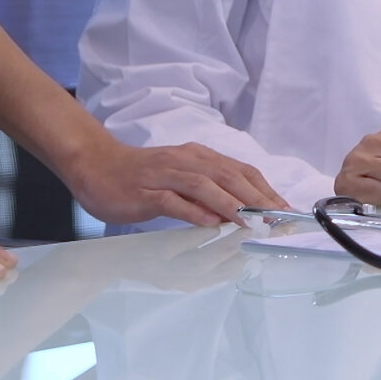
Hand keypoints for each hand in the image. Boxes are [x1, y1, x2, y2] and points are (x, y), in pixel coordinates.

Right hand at [63, 134, 285, 226]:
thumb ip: (206, 192)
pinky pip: (173, 201)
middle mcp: (186, 160)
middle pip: (229, 176)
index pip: (240, 170)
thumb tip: (235, 213)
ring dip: (231, 203)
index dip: (265, 188)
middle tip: (277, 217)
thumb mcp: (180, 179)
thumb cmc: (140, 175)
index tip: (284, 208)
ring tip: (252, 221)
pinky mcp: (146, 191)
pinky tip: (210, 223)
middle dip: (257, 197)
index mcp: (199, 156)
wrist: (96, 165)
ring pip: (205, 185)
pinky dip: (194, 211)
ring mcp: (165, 175)